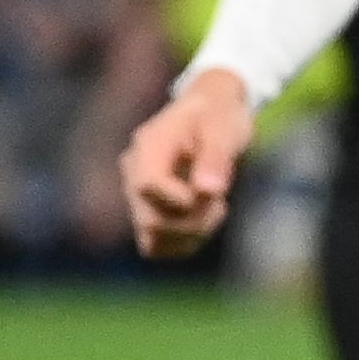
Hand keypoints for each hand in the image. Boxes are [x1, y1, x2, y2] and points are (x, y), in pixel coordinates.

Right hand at [121, 68, 253, 259]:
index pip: (147, 186)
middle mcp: (133, 172)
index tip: (213, 195)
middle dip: (194, 221)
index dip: (181, 200)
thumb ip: (217, 156)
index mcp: (148, 145)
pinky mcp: (148, 213)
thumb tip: (209, 191)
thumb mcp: (225, 128)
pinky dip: (185, 241)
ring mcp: (137, 196)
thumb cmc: (219, 116)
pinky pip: (157, 246)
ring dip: (191, 235)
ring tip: (213, 209)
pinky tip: (203, 218)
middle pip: (150, 220)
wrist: (210, 113)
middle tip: (220, 203)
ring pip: (152, 240)